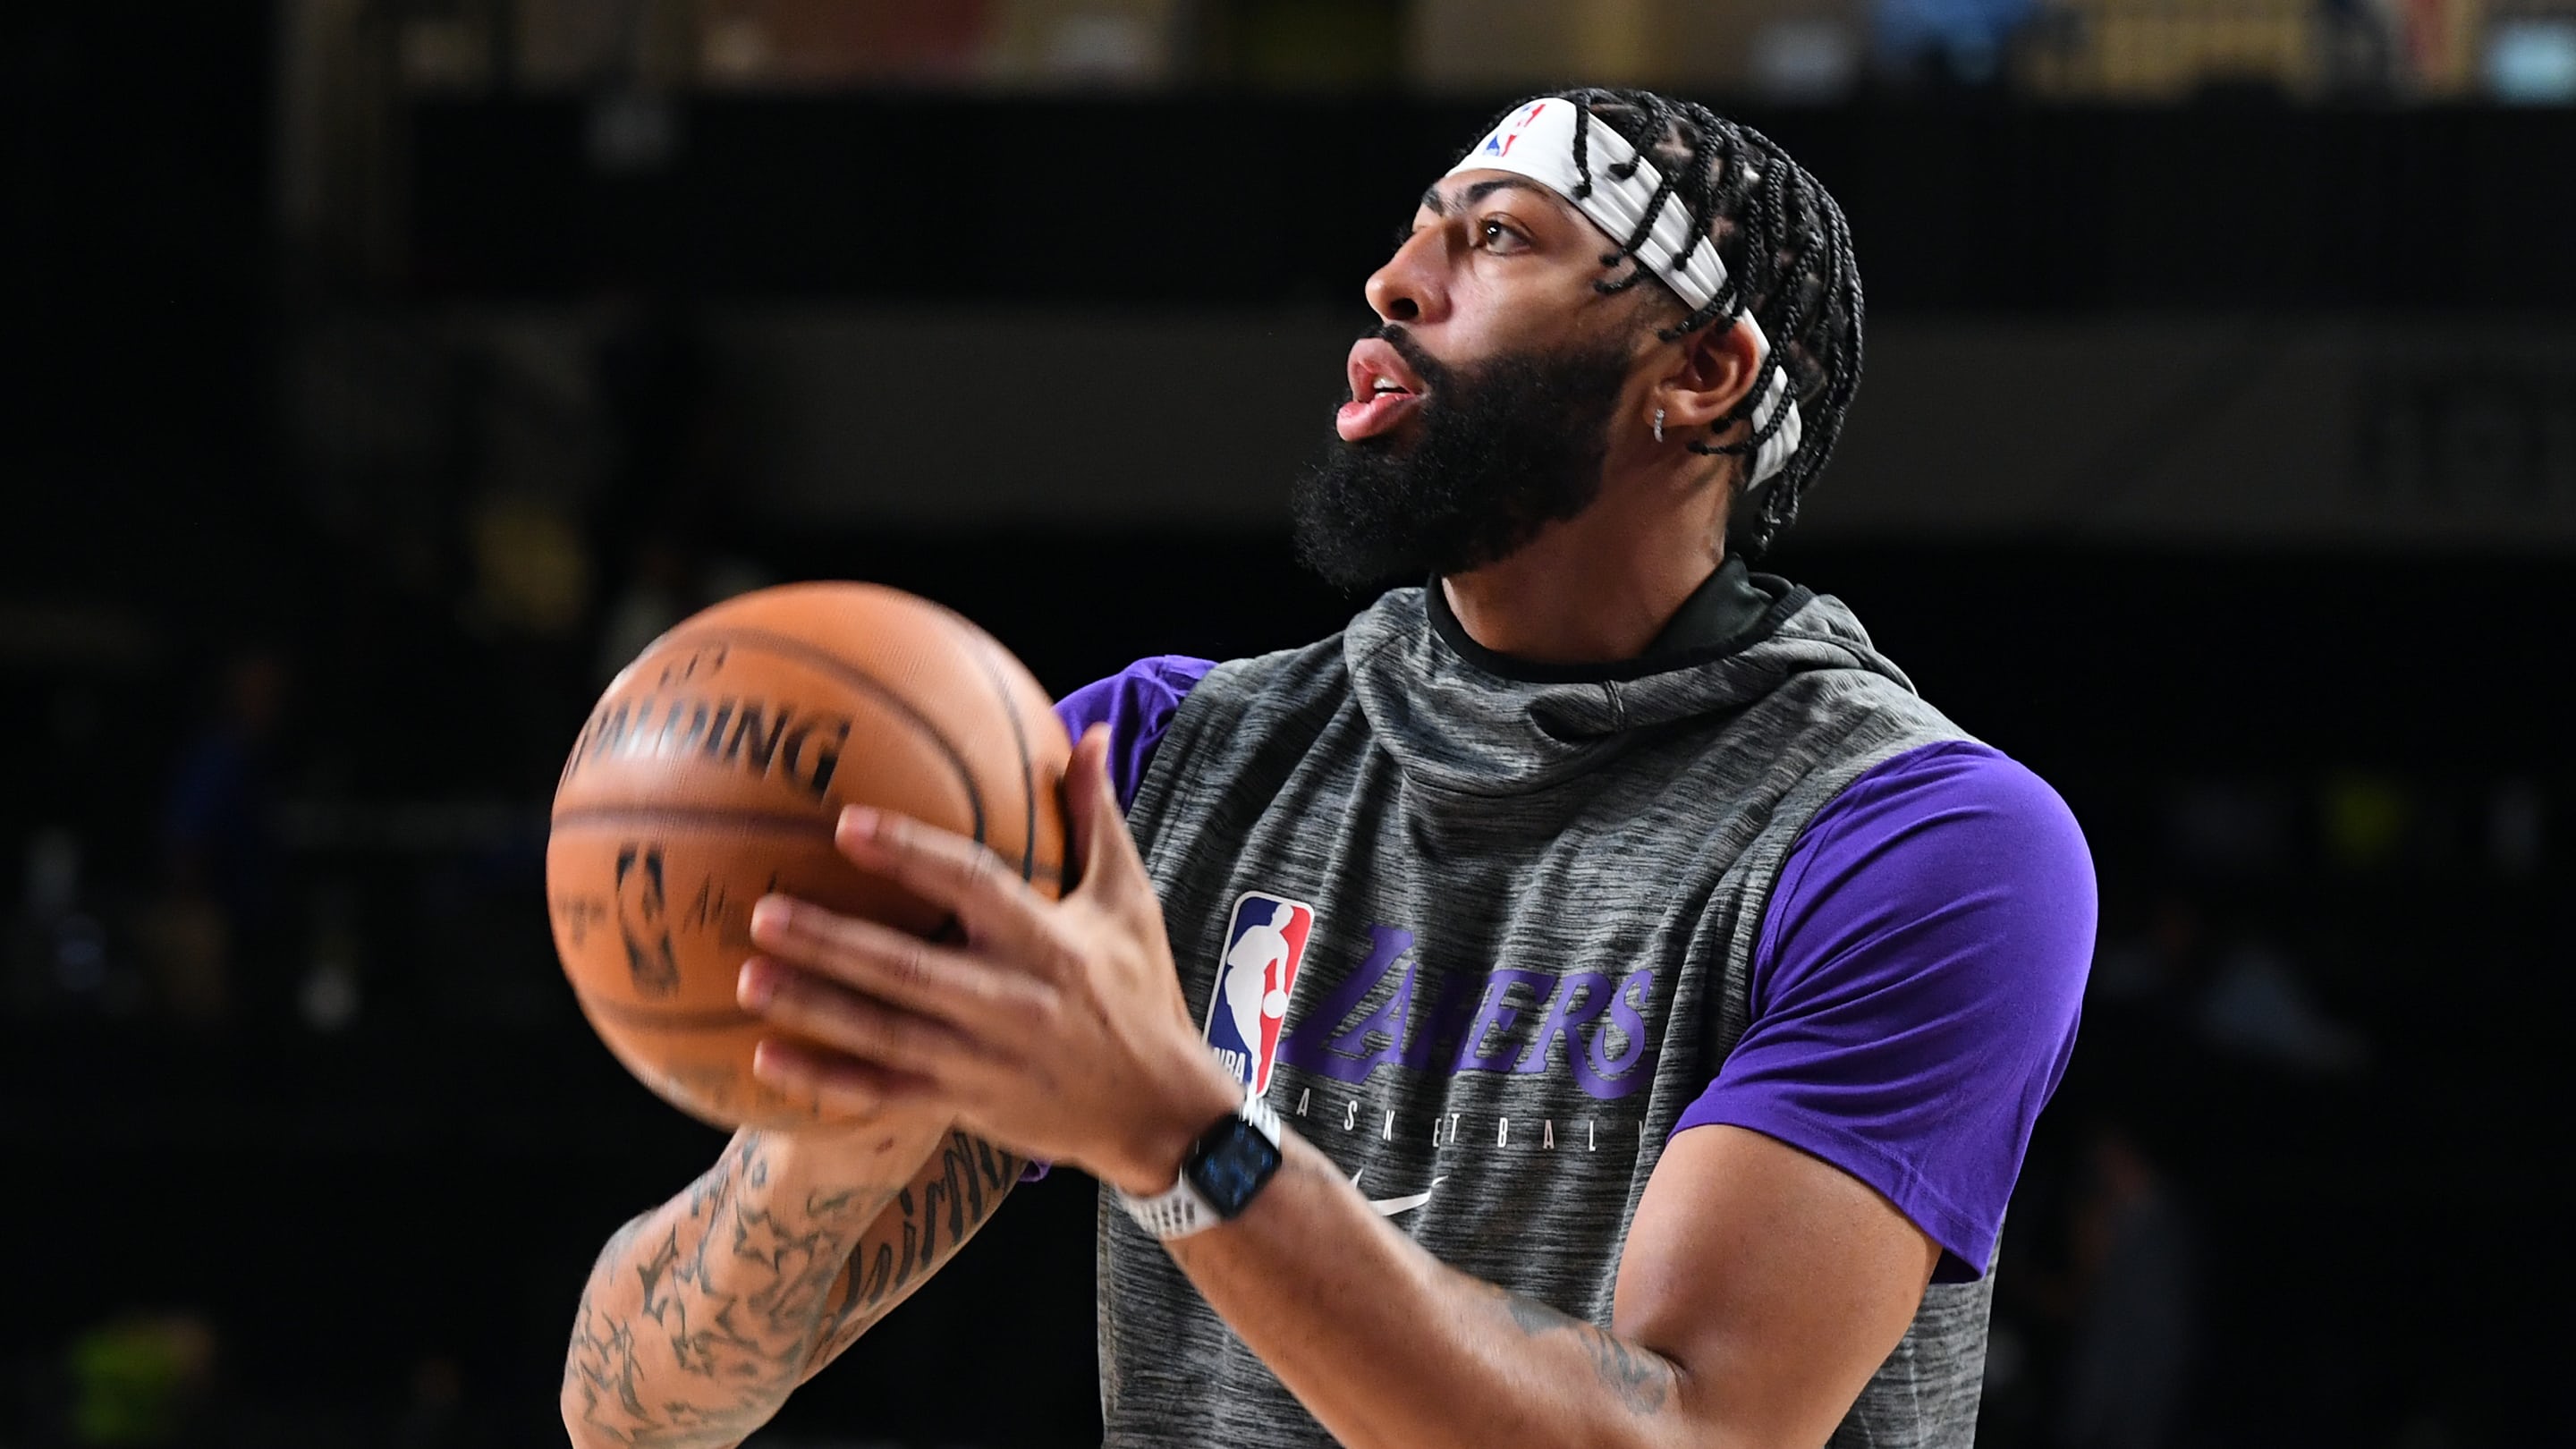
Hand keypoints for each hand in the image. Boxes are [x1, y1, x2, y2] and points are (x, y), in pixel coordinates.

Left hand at [736, 726, 1241, 1194]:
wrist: (1158, 1110)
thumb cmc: (1138, 991)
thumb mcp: (1128, 901)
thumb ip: (1096, 818)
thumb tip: (1089, 733)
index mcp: (1048, 943)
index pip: (972, 887)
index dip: (911, 856)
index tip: (849, 826)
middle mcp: (1011, 1002)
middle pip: (908, 970)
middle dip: (834, 943)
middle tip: (764, 911)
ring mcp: (982, 1061)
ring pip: (884, 1034)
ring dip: (814, 1005)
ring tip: (748, 974)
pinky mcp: (964, 1105)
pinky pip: (882, 1096)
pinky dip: (824, 1079)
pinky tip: (764, 1058)